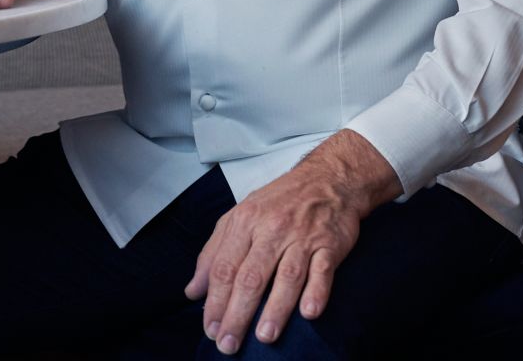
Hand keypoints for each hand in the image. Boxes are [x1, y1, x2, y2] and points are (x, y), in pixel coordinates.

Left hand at [184, 130, 400, 354]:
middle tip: (228, 345)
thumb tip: (192, 291)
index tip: (210, 330)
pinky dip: (317, 291)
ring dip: (275, 308)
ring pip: (287, 275)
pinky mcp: (330, 243)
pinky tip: (308, 313)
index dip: (215, 301)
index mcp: (246, 220)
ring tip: (263, 337)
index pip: (225, 266)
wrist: (327, 178)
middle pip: (251, 276)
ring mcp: (303, 236)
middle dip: (237, 314)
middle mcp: (273, 228)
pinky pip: (323, 270)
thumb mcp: (240, 215)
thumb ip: (214, 252)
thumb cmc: (280, 201)